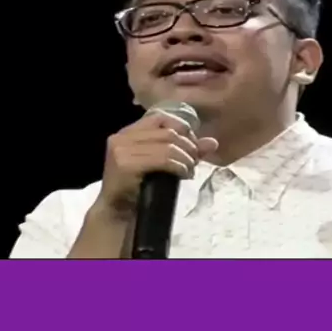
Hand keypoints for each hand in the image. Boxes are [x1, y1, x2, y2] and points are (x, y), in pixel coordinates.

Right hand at [100, 110, 218, 211]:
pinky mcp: (125, 165)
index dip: (182, 128)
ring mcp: (121, 150)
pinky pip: (163, 159)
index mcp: (127, 132)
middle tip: (194, 161)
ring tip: (190, 170)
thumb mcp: (162, 164)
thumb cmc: (139, 188)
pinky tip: (184, 175)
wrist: (118, 213)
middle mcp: (121, 137)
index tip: (192, 146)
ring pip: (167, 146)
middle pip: (167, 132)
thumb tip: (213, 143)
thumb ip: (185, 150)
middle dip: (188, 146)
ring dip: (186, 158)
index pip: (160, 118)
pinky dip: (179, 166)